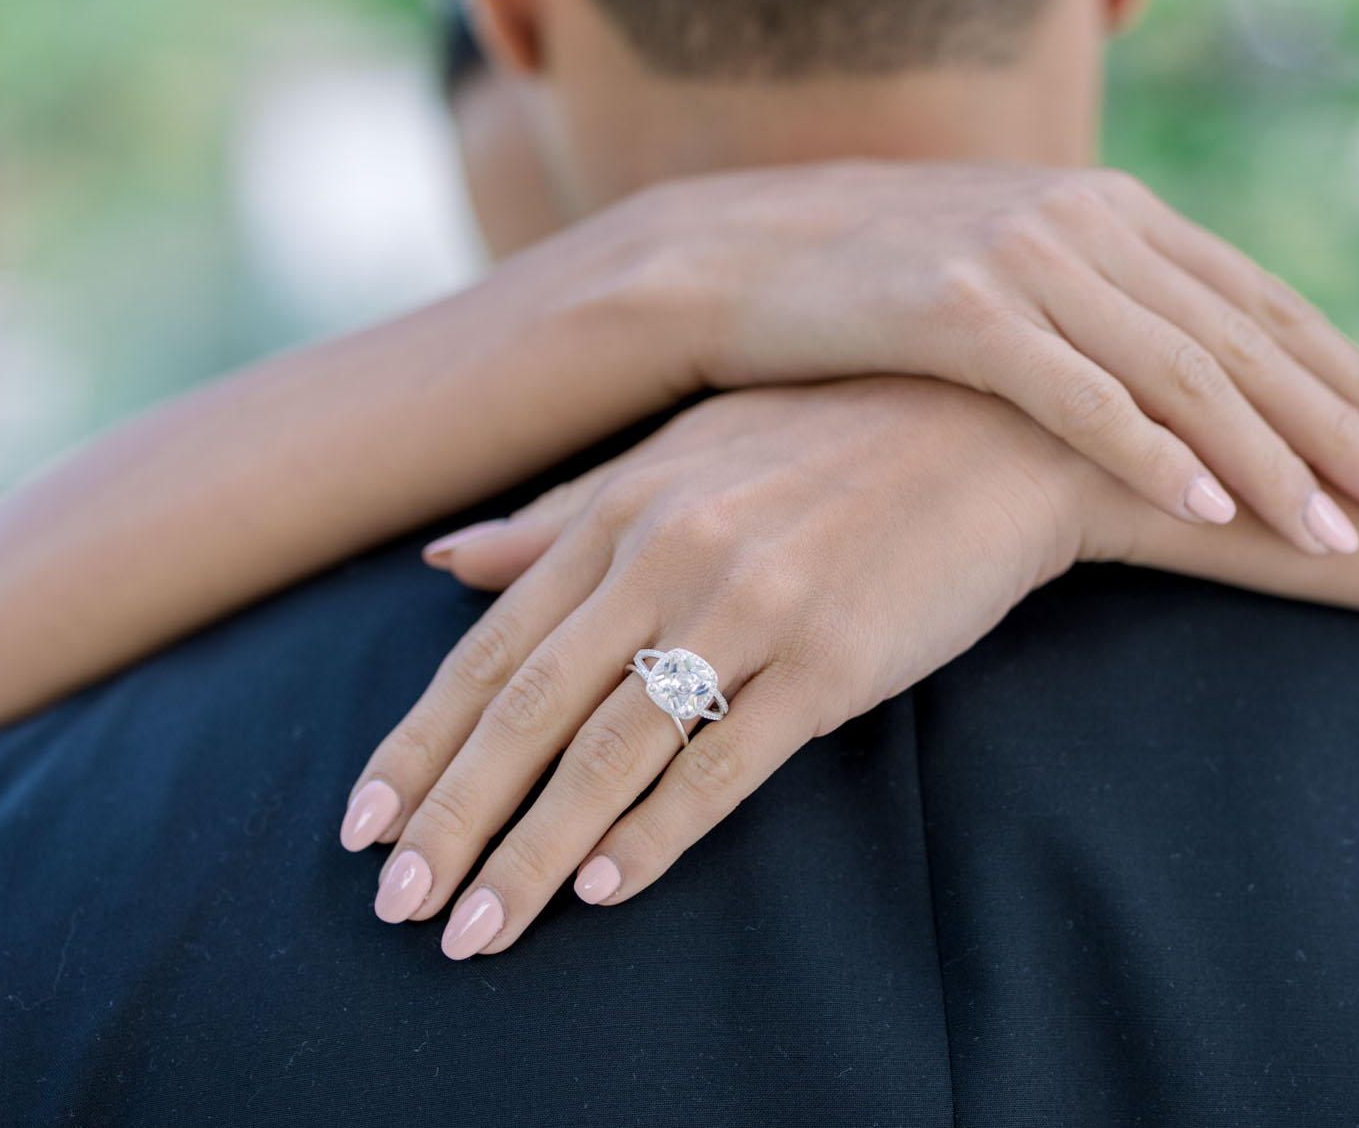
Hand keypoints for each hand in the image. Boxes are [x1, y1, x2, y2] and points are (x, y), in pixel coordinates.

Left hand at [339, 379, 1089, 957]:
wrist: (998, 429)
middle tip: (396, 907)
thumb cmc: (835, 437)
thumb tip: (444, 561)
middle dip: (452, 820)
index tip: (360, 830)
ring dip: (535, 850)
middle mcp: (671, 555)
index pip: (492, 652)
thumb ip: (562, 514)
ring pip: (614, 749)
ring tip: (478, 929)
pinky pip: (728, 760)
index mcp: (623, 507)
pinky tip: (606, 887)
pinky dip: (659, 830)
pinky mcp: (833, 659)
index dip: (418, 747)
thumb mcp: (686, 453)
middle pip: (531, 713)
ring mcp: (753, 607)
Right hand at [608, 161, 1358, 554]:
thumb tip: (1175, 370)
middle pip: (1248, 336)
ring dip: (1269, 456)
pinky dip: (1151, 451)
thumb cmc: (876, 287)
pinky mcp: (958, 310)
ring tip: (1337, 531)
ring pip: (1181, 370)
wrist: (730, 254)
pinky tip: (1210, 506)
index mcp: (1111, 210)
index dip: (1355, 372)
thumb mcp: (1008, 273)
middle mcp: (1087, 221)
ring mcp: (1026, 260)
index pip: (1262, 302)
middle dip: (1346, 422)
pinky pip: (1079, 394)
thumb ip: (1099, 302)